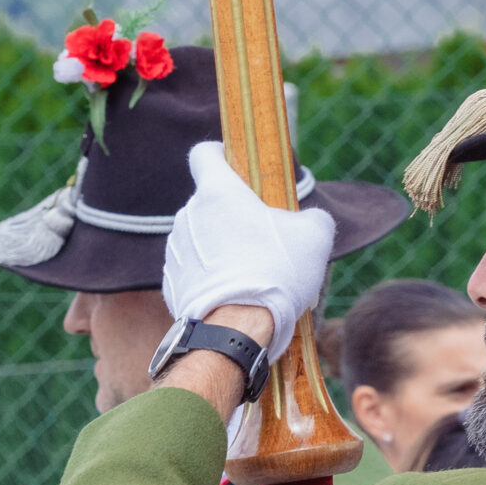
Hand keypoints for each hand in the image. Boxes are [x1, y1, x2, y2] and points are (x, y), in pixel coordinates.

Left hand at [162, 142, 335, 348]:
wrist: (237, 331)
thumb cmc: (276, 273)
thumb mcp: (315, 237)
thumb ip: (312, 216)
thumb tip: (309, 220)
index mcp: (217, 191)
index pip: (205, 153)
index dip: (220, 155)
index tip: (236, 167)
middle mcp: (188, 215)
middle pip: (209, 203)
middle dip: (233, 216)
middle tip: (263, 240)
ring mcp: (175, 250)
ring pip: (201, 239)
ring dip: (221, 249)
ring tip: (251, 276)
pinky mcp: (170, 283)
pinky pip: (193, 271)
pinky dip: (210, 279)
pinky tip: (234, 298)